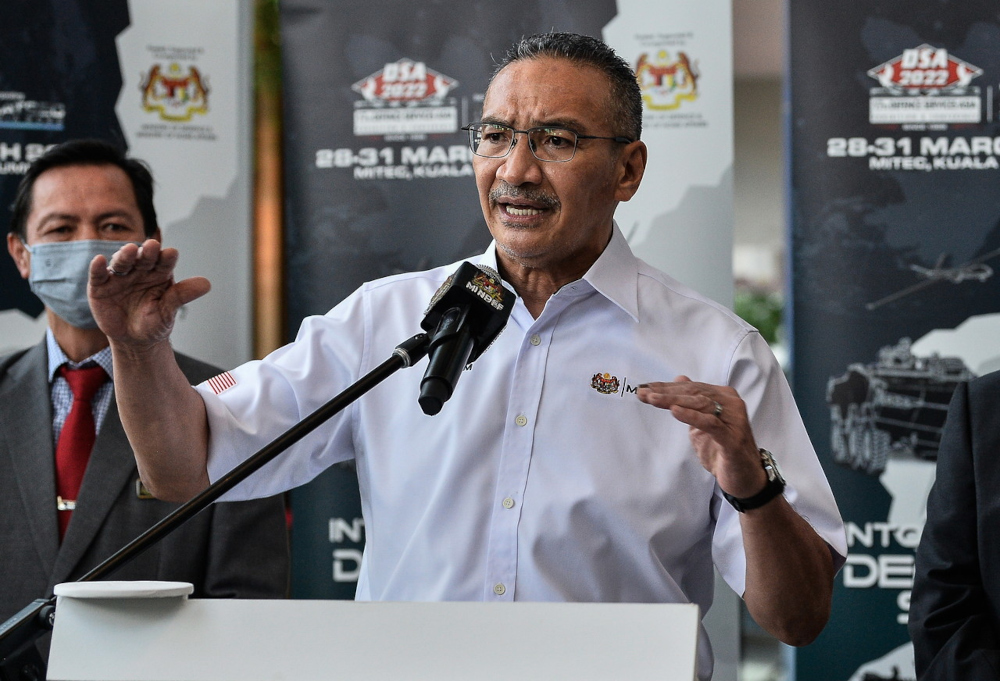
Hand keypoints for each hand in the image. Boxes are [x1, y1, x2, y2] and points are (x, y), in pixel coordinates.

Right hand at [88, 239, 210, 349]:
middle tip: (152, 246)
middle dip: (147, 252)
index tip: (172, 254)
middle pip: (143, 258)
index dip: (167, 258)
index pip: (164, 262)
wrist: (134, 340)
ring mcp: (119, 277)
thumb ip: (183, 295)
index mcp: (159, 273)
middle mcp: (139, 270)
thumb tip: (207, 284)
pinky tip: (99, 260)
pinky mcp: (100, 286)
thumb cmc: (154, 322)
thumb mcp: (168, 310)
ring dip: (125, 256)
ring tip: (129, 251)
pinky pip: (98, 275)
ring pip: (122, 263)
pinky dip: (97, 267)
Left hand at [636, 375, 765, 497]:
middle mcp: (731, 404)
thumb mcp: (703, 423)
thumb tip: (680, 379)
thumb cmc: (722, 448)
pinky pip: (710, 423)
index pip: (691, 387)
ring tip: (652, 399)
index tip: (643, 388)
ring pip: (701, 404)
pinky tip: (674, 411)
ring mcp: (734, 420)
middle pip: (694, 393)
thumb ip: (693, 402)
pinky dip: (692, 416)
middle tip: (642, 392)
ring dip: (673, 400)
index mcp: (723, 397)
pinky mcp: (732, 439)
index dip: (666, 387)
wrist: (744, 477)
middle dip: (665, 392)